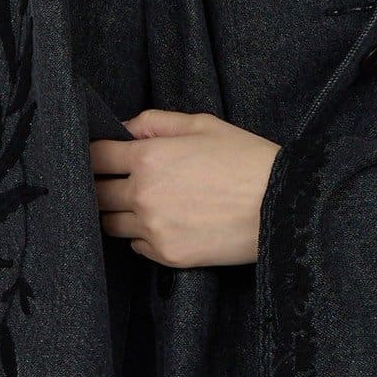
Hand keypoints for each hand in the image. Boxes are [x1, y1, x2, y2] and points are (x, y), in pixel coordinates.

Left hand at [91, 109, 281, 268]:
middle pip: (97, 194)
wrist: (281, 205)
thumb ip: (156, 122)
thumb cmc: (247, 159)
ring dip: (120, 213)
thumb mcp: (204, 125)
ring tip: (144, 204)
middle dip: (102, 186)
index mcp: (149, 157)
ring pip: (112, 224)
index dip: (95, 154)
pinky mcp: (167, 255)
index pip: (96, 156)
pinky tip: (164, 223)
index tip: (101, 158)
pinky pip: (136, 246)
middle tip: (118, 183)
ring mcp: (153, 228)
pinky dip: (142, 235)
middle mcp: (143, 195)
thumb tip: (124, 129)